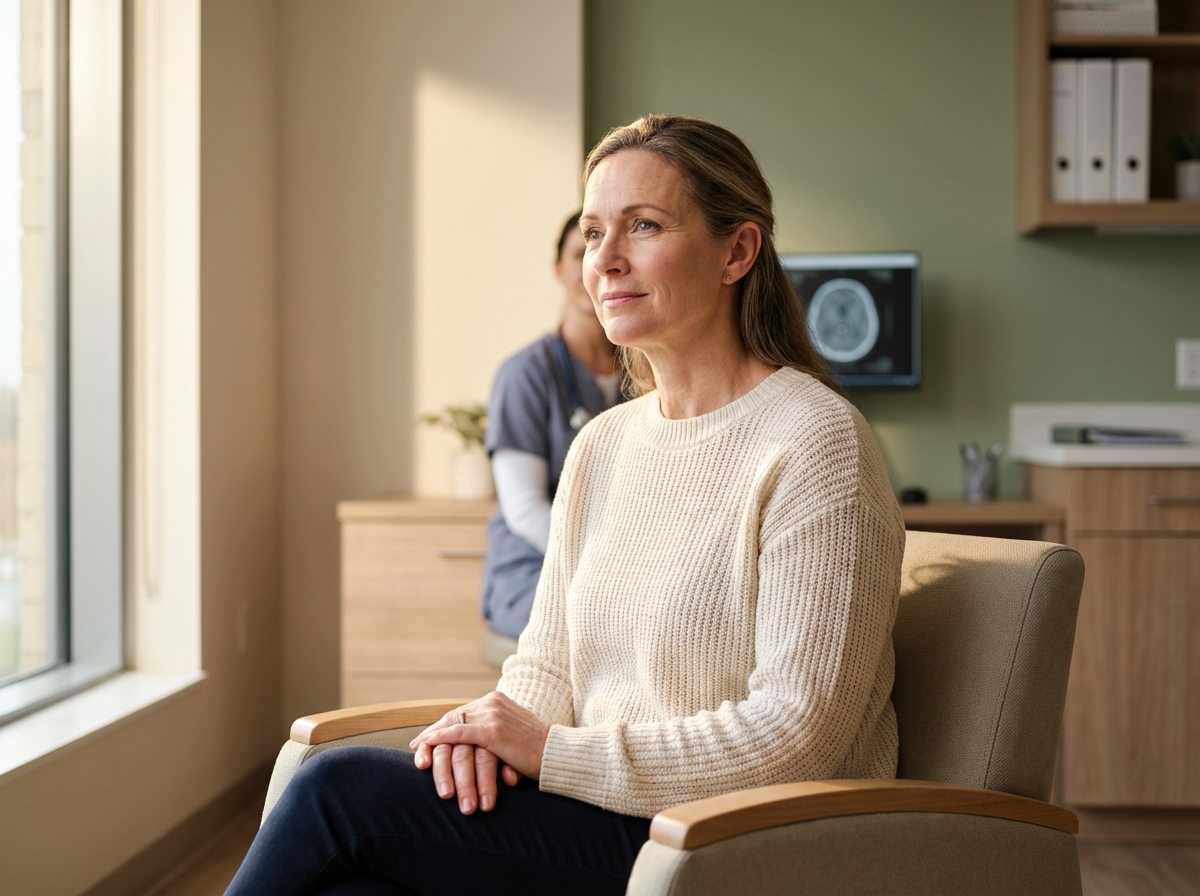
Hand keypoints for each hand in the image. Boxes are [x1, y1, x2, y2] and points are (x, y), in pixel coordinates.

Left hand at [410, 692, 549, 814]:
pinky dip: (440, 739)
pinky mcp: (493, 731)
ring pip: (454, 725)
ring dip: (433, 739)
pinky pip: (459, 734)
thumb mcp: (513, 733)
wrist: (556, 755)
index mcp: (498, 700)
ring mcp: (493, 715)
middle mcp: (493, 702)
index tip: (428, 738)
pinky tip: (426, 746)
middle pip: (455, 716)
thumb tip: (476, 743)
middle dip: (434, 732)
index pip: (463, 712)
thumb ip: (494, 731)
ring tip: (418, 750)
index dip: (443, 726)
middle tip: (417, 745)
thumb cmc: (536, 750)